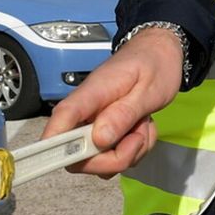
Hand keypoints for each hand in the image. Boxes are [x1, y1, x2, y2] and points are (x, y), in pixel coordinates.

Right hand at [42, 27, 184, 177]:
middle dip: (112, 158)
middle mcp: (86, 113)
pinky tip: (142, 131)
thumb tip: (100, 139)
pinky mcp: (104, 134)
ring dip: (127, 154)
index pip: (62, 118)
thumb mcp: (148, 90)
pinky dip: (132, 152)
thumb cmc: (153, 65)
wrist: (160, 53)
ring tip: (144, 128)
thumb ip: (124, 114)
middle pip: (78, 155)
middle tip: (138, 137)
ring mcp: (94, 125)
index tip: (62, 161)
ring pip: (97, 161)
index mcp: (92, 94)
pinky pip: (112, 157)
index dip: (54, 143)